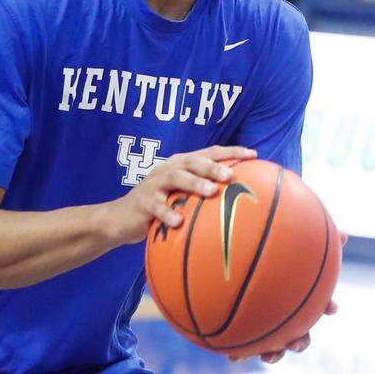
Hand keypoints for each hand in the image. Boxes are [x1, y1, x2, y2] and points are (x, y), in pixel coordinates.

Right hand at [107, 146, 255, 244]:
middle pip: (193, 161)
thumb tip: (242, 201)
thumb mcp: (182, 197)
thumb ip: (205, 194)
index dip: (232, 152)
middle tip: (230, 175)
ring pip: (176, 178)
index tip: (254, 155)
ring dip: (194, 183)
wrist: (120, 218)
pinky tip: (179, 222)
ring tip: (211, 192)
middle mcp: (169, 168)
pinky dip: (168, 213)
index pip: (210, 152)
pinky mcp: (143, 202)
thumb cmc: (161, 207)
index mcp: (182, 164)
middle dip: (213, 165)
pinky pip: (157, 207)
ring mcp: (154, 184)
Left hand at [231, 231, 347, 364]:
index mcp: (300, 300)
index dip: (327, 306)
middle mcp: (289, 317)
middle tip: (295, 342)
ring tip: (268, 357)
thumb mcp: (292, 247)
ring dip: (275, 354)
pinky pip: (247, 349)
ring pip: (277, 347)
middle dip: (300, 342)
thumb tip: (345, 234)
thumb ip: (314, 242)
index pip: (320, 304)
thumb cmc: (271, 258)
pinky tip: (233, 358)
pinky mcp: (249, 334)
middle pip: (301, 334)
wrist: (241, 274)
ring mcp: (270, 328)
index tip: (332, 306)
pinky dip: (242, 354)